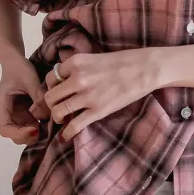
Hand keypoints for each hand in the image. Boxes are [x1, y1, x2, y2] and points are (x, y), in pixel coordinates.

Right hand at [0, 56, 48, 144]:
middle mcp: (6, 115)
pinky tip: (51, 124)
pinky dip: (41, 129)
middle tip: (45, 131)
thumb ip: (38, 96)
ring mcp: (15, 118)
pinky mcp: (24, 117)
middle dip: (30, 137)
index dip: (19, 133)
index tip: (35, 129)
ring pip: (24, 135)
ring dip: (37, 135)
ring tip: (50, 127)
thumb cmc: (19, 69)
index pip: (5, 129)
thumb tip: (46, 115)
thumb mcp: (29, 79)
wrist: (17, 63)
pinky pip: (32, 129)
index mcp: (1, 106)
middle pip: (15, 136)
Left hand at [45, 49, 163, 139]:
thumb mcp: (94, 58)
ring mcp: (87, 96)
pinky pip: (74, 125)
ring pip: (58, 111)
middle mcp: (77, 78)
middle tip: (57, 108)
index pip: (51, 77)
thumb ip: (78, 68)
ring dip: (57, 118)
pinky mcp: (97, 110)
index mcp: (75, 63)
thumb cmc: (122, 62)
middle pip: (50, 96)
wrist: (143, 68)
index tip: (58, 92)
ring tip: (62, 120)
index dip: (52, 87)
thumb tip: (66, 81)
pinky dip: (67, 133)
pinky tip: (66, 136)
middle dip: (51, 104)